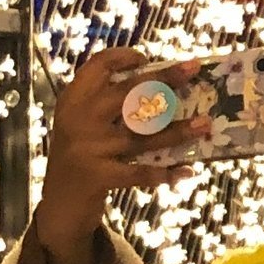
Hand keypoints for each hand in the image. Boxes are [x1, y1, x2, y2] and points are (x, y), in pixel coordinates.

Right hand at [32, 46, 191, 263]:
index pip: (95, 67)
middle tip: (193, 69)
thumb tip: (161, 87)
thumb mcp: (81, 125)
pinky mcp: (97, 177)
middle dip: (163, 79)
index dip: (121, 58)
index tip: (145, 57)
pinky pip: (139, 172)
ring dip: (177, 130)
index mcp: (72, 101)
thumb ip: (106, 105)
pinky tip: (187, 170)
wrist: (58, 206)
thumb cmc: (80, 158)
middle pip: (127, 93)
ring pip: (141, 134)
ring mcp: (87, 148)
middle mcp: (78, 120)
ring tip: (205, 123)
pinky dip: (165, 173)